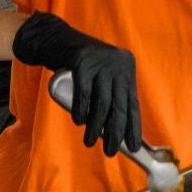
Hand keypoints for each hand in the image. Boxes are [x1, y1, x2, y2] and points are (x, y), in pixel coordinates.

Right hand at [14, 13, 141, 156]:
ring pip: (102, 102)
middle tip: (110, 152)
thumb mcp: (102, 77)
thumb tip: (115, 131)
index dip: (133, 126)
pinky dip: (82, 111)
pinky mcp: (83, 62)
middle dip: (115, 132)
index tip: (133, 146)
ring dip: (96, 127)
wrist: (59, 40)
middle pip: (119, 105)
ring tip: (89, 142)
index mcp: (127, 70)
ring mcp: (101, 63)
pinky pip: (84, 93)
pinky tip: (79, 122)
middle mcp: (118, 65)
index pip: (132, 103)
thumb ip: (110, 96)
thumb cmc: (81, 66)